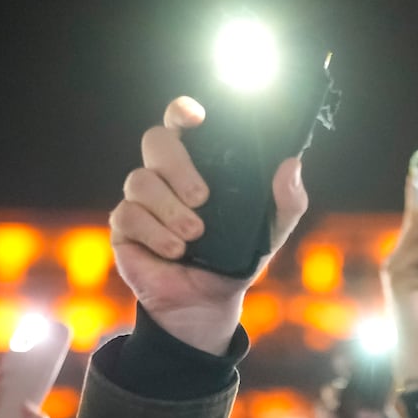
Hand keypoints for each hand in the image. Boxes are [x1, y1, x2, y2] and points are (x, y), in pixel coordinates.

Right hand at [110, 96, 308, 354]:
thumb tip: (291, 165)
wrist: (208, 305)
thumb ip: (287, 201)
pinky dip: (155, 234)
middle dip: (178, 166)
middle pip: (156, 140)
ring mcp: (142, 199)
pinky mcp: (125, 227)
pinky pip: (129, 214)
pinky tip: (174, 251)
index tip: (195, 116)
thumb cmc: (235, 260)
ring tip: (194, 235)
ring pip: (140, 180)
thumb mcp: (270, 233)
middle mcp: (166, 175)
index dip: (182, 111)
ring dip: (170, 210)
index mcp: (199, 165)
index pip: (182, 123)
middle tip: (202, 198)